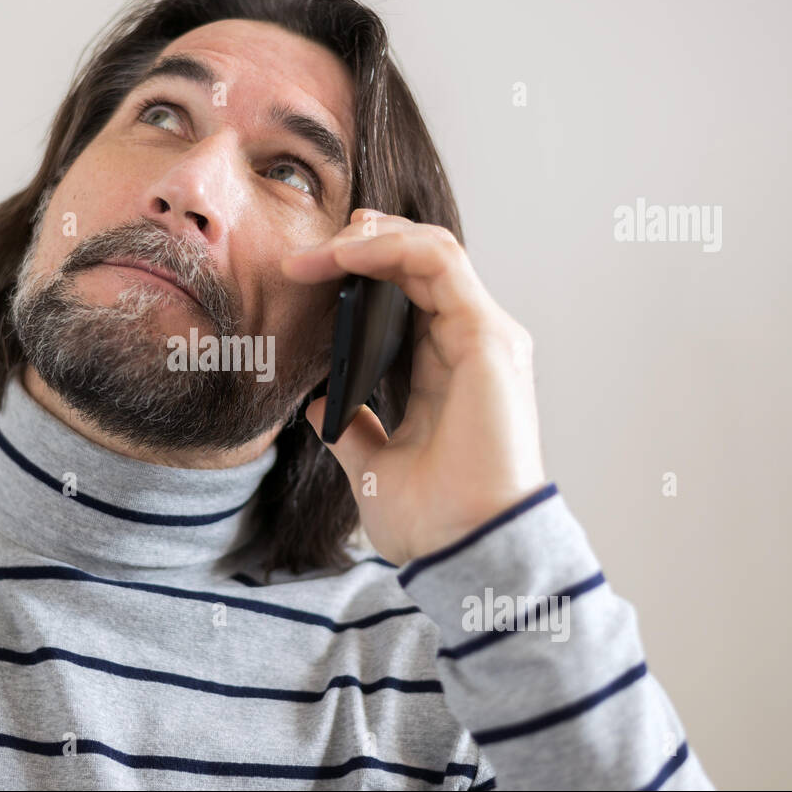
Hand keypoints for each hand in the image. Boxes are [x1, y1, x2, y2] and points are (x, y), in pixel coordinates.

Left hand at [280, 209, 546, 563]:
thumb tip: (324, 405)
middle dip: (362, 244)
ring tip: (315, 254)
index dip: (363, 271)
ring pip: (430, 248)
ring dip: (367, 241)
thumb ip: (356, 431)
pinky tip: (343, 257)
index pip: (410, 294)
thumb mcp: (375, 469)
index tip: (307, 273)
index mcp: (449, 369)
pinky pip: (437, 262)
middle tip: (306, 254)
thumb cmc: (434, 520)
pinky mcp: (486, 336)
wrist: (466, 549)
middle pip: (419, 261)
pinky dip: (388, 248)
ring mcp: (484, 336)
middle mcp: (472, 344)